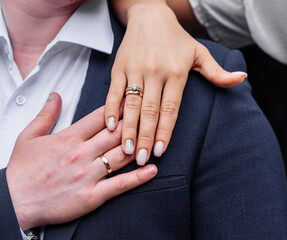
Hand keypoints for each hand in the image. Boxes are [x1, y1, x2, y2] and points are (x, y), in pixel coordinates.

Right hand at [6, 93, 156, 228]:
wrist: (13, 202)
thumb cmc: (22, 172)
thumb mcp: (28, 137)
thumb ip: (45, 114)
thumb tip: (55, 96)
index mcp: (69, 138)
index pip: (100, 116)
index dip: (119, 107)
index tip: (132, 100)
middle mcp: (81, 154)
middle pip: (116, 133)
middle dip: (135, 122)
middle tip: (150, 114)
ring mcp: (88, 175)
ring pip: (121, 155)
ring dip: (140, 146)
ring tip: (155, 139)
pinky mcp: (91, 196)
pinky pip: (119, 184)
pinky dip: (138, 178)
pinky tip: (152, 170)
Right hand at [106, 1, 246, 164]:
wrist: (150, 15)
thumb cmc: (176, 38)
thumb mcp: (199, 53)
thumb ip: (217, 72)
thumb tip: (241, 79)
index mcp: (176, 72)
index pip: (170, 109)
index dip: (165, 131)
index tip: (161, 151)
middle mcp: (155, 72)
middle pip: (150, 111)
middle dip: (146, 137)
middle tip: (142, 159)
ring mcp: (135, 69)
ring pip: (130, 104)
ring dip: (128, 129)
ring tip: (127, 149)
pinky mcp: (119, 67)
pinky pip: (114, 91)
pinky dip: (110, 109)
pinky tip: (110, 126)